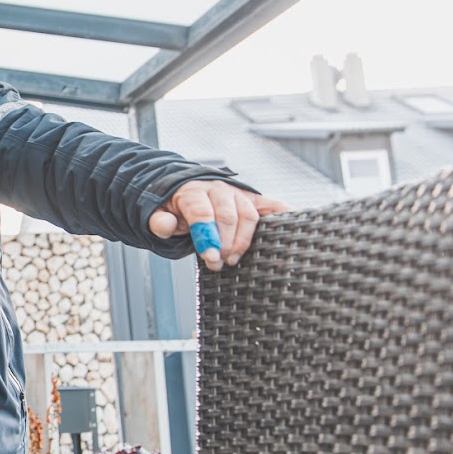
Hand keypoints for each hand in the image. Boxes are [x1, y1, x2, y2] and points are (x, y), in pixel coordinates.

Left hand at [149, 180, 289, 271]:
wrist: (184, 193)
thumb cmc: (174, 210)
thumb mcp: (159, 215)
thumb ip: (160, 221)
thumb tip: (165, 224)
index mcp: (192, 191)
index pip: (202, 212)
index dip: (206, 235)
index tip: (209, 257)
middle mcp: (217, 189)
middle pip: (227, 216)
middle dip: (224, 243)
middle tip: (217, 264)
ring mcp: (237, 194)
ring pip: (248, 215)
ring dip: (243, 240)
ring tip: (232, 260)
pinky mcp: (253, 200)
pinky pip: (271, 204)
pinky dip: (283, 213)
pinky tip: (293, 222)